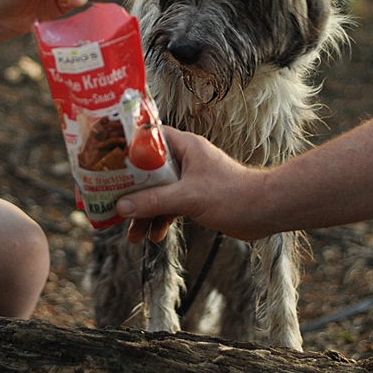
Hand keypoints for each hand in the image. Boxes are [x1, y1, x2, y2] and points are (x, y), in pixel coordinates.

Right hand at [116, 127, 268, 243]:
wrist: (265, 212)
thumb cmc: (233, 195)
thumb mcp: (187, 198)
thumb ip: (154, 202)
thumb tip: (121, 207)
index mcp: (185, 146)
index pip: (149, 136)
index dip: (127, 146)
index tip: (107, 159)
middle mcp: (186, 159)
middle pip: (148, 170)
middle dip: (131, 191)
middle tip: (112, 204)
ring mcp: (190, 178)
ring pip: (157, 192)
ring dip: (144, 212)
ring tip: (132, 235)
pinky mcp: (195, 197)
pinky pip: (169, 205)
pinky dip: (161, 219)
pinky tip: (155, 236)